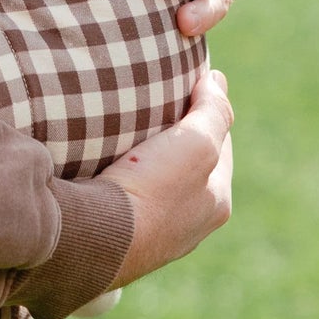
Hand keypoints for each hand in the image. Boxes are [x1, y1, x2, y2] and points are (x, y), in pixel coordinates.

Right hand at [100, 69, 233, 287]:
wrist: (98, 237)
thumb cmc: (153, 190)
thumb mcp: (195, 143)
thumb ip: (213, 112)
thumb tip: (218, 81)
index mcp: (217, 202)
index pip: (220, 143)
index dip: (207, 110)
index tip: (190, 83)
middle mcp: (191, 223)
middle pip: (189, 164)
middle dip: (178, 135)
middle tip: (156, 102)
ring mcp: (155, 232)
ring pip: (158, 182)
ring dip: (149, 157)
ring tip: (126, 127)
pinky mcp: (121, 234)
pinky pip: (129, 194)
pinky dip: (124, 174)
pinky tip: (105, 160)